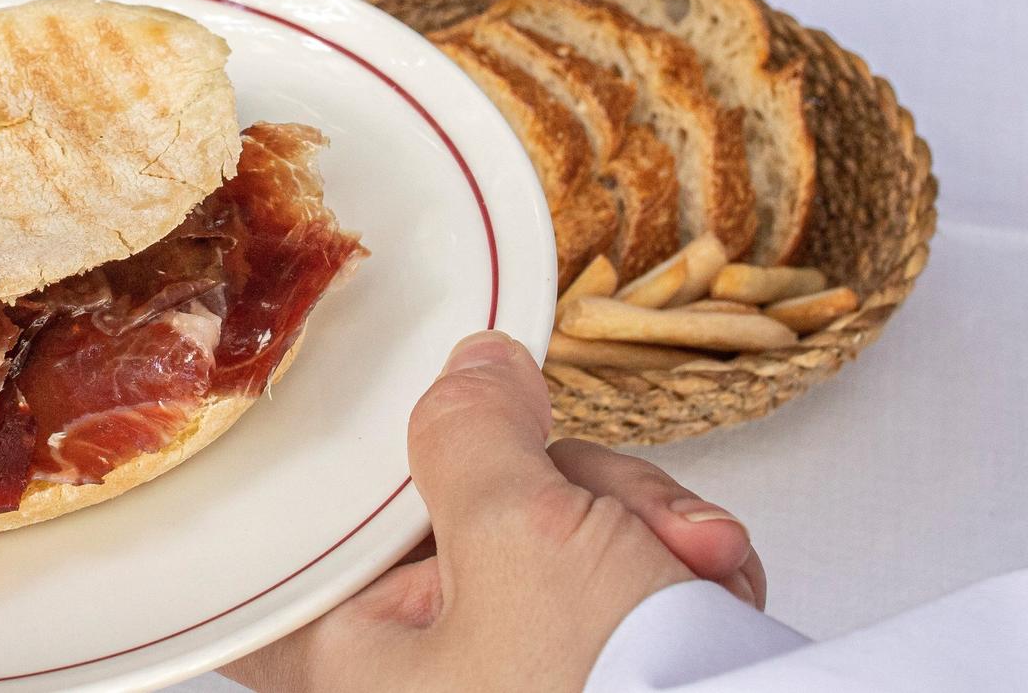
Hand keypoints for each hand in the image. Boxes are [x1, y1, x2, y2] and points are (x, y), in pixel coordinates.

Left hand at [224, 331, 764, 692]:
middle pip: (463, 508)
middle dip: (579, 496)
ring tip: (702, 575)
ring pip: (550, 534)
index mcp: (343, 657)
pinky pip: (606, 581)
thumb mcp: (524, 535)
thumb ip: (474, 429)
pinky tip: (713, 601)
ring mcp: (495, 679)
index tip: (467, 419)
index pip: (314, 522)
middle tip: (644, 529)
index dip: (393, 455)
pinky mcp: (576, 677)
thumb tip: (473, 367)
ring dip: (643, 533)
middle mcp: (408, 674)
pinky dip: (672, 579)